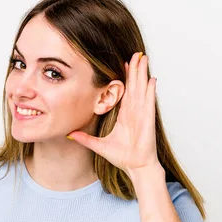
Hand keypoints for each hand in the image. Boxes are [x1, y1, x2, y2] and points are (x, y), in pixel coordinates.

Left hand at [67, 52, 159, 174]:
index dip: (124, 77)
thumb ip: (85, 138)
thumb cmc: (123, 157)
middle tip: (135, 54)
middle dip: (134, 69)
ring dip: (142, 73)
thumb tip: (70, 134)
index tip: (122, 63)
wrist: (135, 167)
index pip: (125, 92)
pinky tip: (151, 79)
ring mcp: (142, 115)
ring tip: (143, 58)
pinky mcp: (147, 120)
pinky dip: (150, 91)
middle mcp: (134, 112)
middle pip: (134, 85)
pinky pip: (149, 102)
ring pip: (141, 89)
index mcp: (125, 116)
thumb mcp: (99, 145)